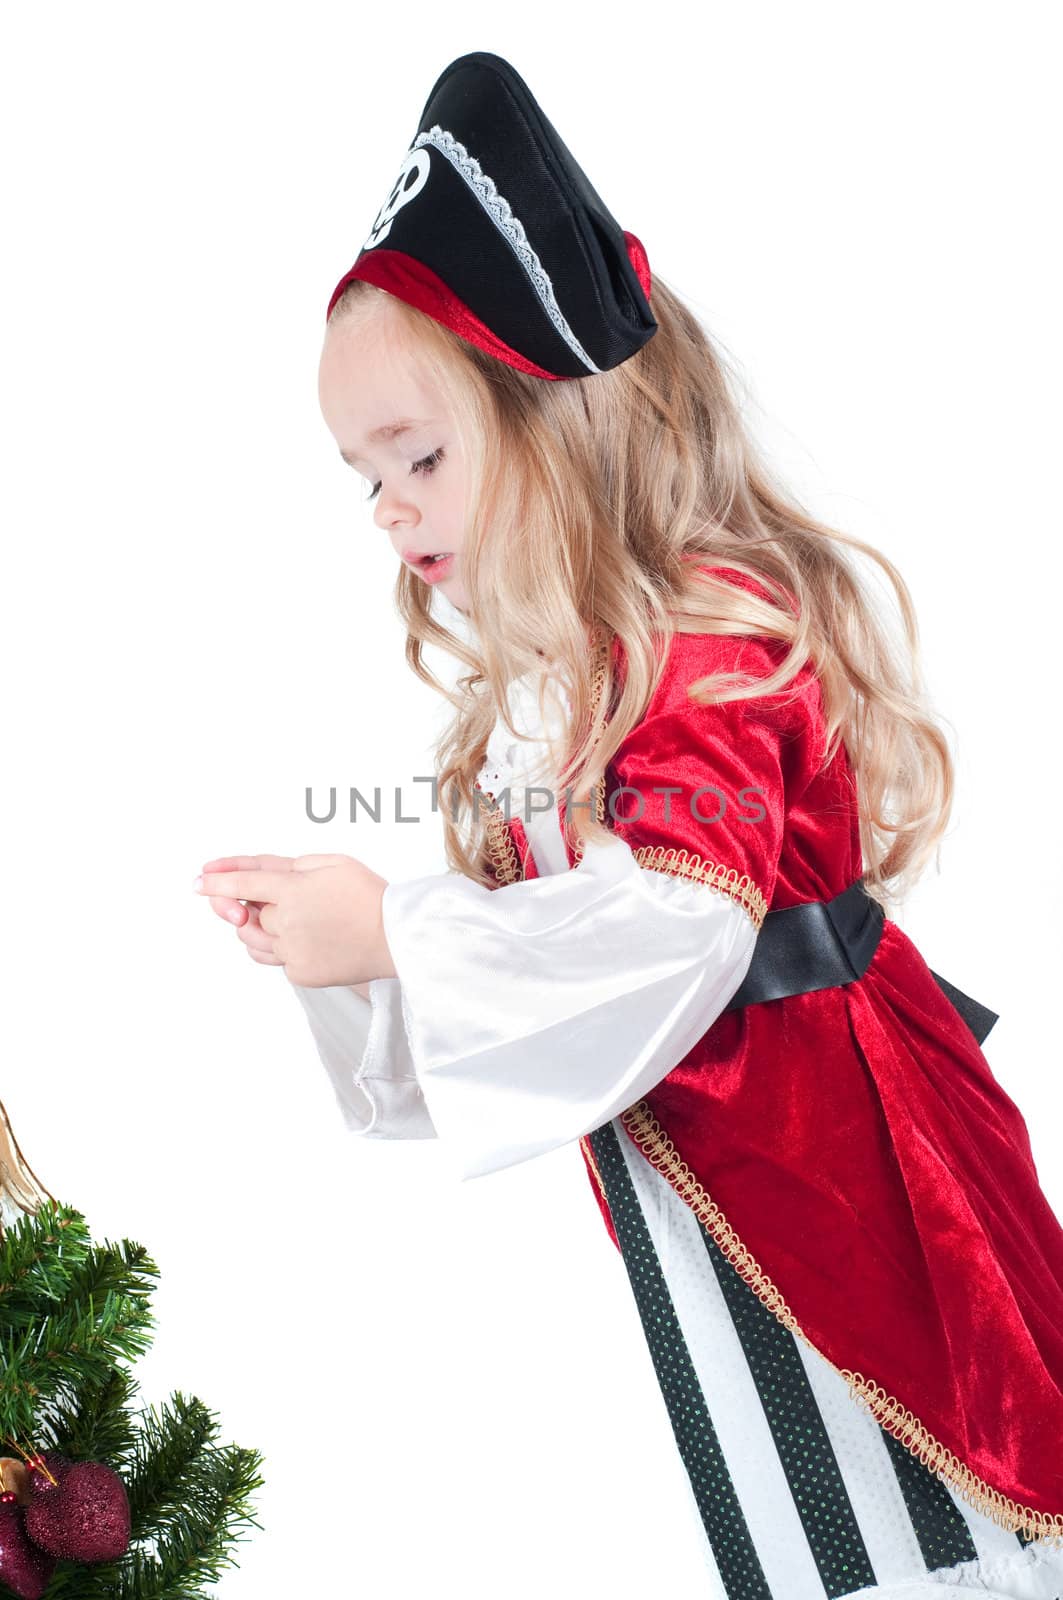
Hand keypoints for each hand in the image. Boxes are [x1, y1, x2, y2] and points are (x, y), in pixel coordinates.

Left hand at [195, 853, 396, 987]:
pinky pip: (276, 959)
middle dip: (251, 904)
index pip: (241, 885)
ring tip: (291, 919)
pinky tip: (310, 938)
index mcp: (292, 891)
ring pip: (253, 941)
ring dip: (259, 928)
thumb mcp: (332, 862)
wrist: (398, 937)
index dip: (217, 882)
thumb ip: (289, 865)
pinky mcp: (300, 974)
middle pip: (248, 914)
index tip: (198, 881)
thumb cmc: (370, 896)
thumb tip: (259, 873)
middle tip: (265, 899)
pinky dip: (282, 947)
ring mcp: (291, 952)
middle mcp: (286, 924)